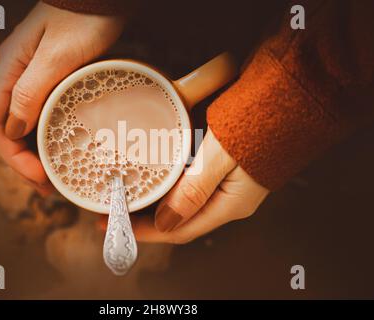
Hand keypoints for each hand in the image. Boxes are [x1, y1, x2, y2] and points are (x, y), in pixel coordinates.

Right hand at [0, 2, 123, 194]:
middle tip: (48, 186)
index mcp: (9, 71)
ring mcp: (35, 78)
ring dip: (37, 152)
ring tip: (56, 175)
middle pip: (10, 129)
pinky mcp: (55, 80)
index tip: (39, 178)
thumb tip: (15, 130)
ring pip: (27, 124)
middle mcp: (17, 77)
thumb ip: (31, 91)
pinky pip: (45, 114)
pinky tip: (65, 148)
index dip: (14, 157)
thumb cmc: (84, 17)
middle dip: (25, 162)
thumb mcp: (57, 56)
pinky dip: (50, 136)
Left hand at [101, 129, 268, 243]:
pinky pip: (188, 178)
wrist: (292, 91)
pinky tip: (151, 168)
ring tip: (126, 190)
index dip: (145, 231)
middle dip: (145, 217)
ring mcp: (225, 180)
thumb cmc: (264, 119)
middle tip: (114, 209)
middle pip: (177, 217)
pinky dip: (167, 178)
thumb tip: (166, 222)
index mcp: (230, 203)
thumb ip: (195, 189)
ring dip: (154, 197)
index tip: (115, 225)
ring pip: (181, 198)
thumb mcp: (223, 154)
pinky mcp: (222, 163)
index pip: (179, 229)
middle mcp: (227, 197)